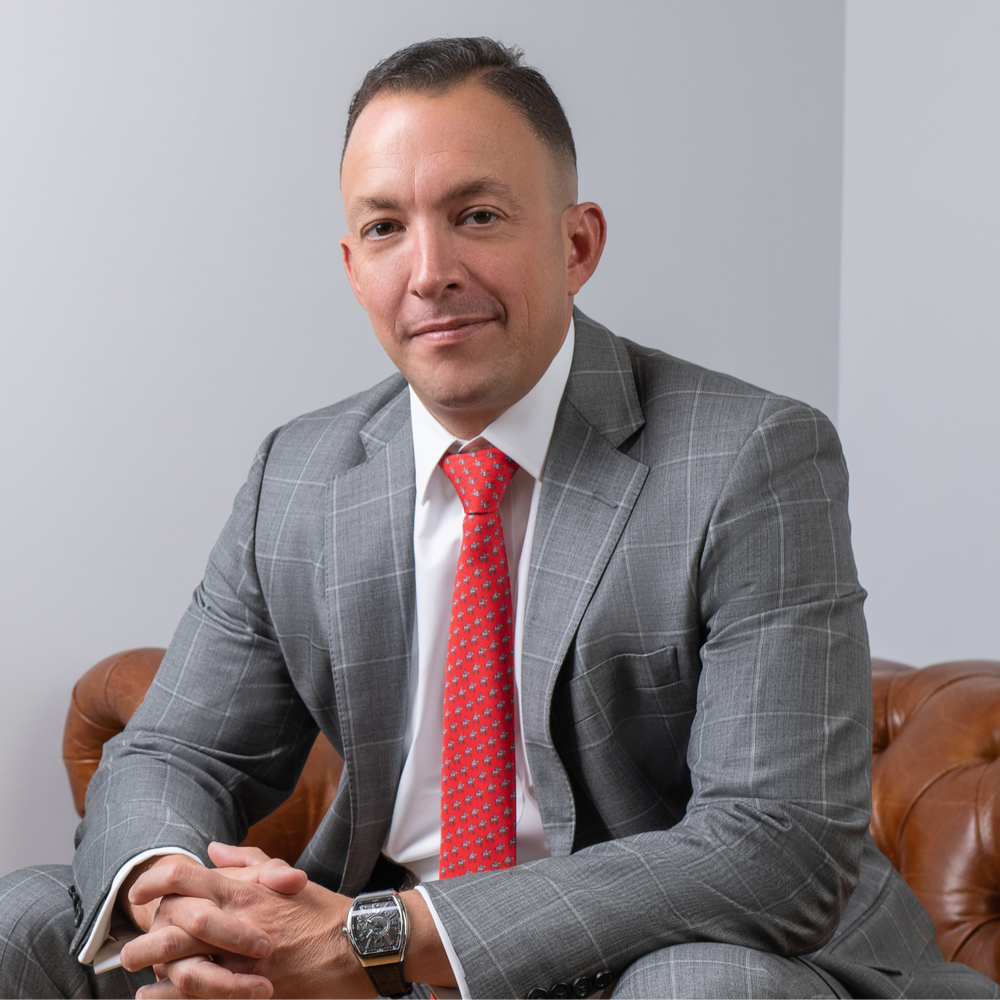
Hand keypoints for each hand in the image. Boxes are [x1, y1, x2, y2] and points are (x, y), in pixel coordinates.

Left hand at [121, 843, 372, 999]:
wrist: (359, 946)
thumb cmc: (324, 910)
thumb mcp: (287, 877)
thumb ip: (248, 861)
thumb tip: (211, 849)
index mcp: (245, 891)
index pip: (185, 877)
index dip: (155, 881)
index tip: (139, 892)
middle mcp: (237, 922)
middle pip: (172, 924)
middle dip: (144, 935)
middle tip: (130, 944)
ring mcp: (242, 960)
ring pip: (180, 965)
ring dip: (154, 969)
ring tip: (139, 974)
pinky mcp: (250, 991)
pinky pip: (200, 996)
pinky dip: (171, 997)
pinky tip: (156, 995)